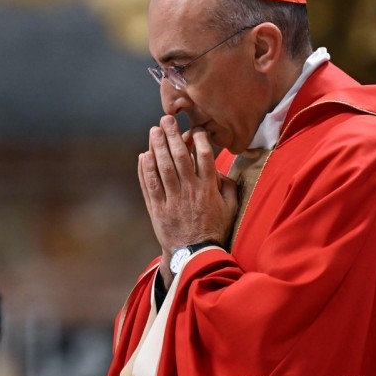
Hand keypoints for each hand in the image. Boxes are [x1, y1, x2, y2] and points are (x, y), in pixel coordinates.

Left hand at [138, 115, 237, 283]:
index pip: (204, 157)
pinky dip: (145, 170)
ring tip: (154, 131)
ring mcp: (172, 200)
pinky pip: (150, 186)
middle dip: (172, 136)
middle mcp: (190, 191)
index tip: (194, 128)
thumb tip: (221, 169)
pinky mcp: (157, 209)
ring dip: (157, 147)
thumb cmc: (214, 230)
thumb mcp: (231, 209)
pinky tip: (144, 156)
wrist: (194, 255)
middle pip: (180, 157)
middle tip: (166, 120)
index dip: (199, 140)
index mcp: (208, 189)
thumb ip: (229, 187)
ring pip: (163, 168)